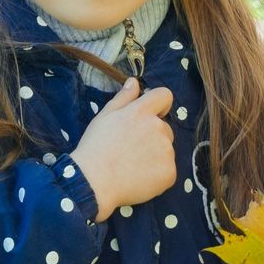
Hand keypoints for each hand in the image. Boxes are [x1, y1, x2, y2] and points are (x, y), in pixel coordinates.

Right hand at [70, 78, 175, 213]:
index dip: (160, 105)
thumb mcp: (104, 116)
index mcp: (142, 111)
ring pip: (166, 149)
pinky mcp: (170, 172)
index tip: (151, 116)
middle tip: (131, 149)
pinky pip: (168, 170)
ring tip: (132, 165)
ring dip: (155, 155)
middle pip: (164, 127)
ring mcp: (166, 151)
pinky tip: (139, 178)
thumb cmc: (95, 147)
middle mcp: (158, 127)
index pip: (165, 96)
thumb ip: (123, 98)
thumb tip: (134, 81)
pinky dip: (157, 175)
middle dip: (153, 136)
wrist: (94, 182)